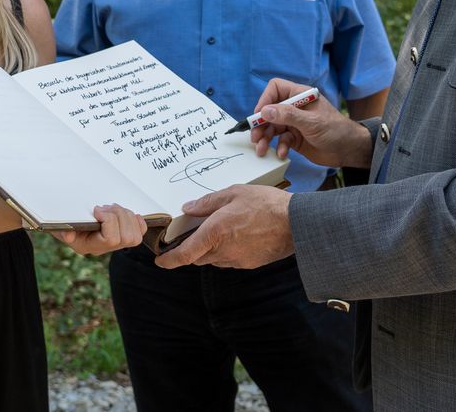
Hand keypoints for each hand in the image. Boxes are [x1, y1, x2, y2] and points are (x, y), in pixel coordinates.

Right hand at [54, 204, 146, 255]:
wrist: (69, 224)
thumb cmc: (65, 223)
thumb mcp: (60, 226)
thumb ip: (63, 230)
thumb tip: (68, 235)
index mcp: (90, 246)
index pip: (111, 239)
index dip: (109, 220)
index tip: (97, 210)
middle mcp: (104, 249)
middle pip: (126, 237)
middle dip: (119, 216)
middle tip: (106, 207)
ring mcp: (115, 245)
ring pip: (134, 236)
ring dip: (126, 216)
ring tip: (113, 208)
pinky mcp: (123, 236)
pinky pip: (139, 233)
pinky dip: (138, 222)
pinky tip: (127, 214)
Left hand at [155, 184, 293, 268]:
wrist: (296, 223)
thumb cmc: (266, 204)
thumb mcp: (234, 193)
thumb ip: (208, 202)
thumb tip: (188, 208)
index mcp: (215, 232)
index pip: (185, 254)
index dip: (169, 260)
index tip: (160, 260)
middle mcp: (223, 250)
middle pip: (197, 257)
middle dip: (192, 248)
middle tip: (194, 233)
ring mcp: (237, 260)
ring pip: (214, 259)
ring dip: (211, 249)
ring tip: (221, 229)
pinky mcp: (249, 263)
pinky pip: (230, 260)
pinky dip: (227, 250)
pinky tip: (238, 235)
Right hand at [250, 78, 371, 167]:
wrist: (349, 150)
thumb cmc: (336, 130)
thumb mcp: (312, 122)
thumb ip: (288, 116)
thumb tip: (265, 111)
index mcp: (300, 96)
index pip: (276, 89)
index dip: (265, 99)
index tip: (259, 115)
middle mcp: (295, 107)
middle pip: (270, 110)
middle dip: (261, 124)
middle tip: (255, 137)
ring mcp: (294, 123)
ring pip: (272, 127)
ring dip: (266, 138)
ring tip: (261, 149)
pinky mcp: (295, 138)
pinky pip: (281, 140)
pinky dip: (279, 147)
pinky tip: (282, 154)